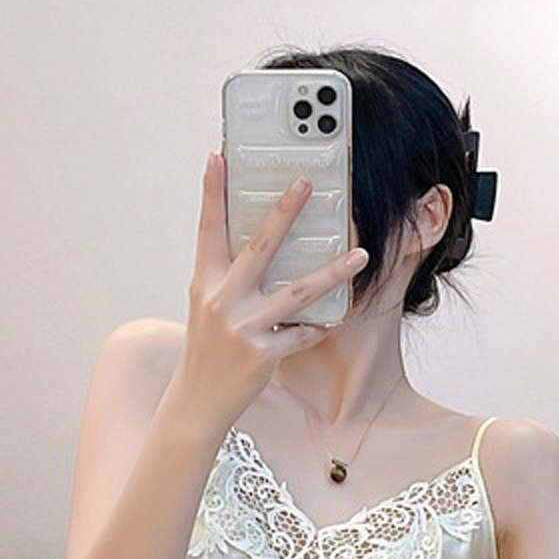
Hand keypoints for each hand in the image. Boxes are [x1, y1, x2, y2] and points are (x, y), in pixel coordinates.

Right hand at [171, 151, 370, 430]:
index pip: (208, 229)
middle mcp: (222, 300)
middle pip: (259, 246)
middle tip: (306, 182)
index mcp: (205, 283)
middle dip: (285, 211)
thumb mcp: (208, 306)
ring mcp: (243, 328)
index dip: (212, 192)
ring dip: (334, 271)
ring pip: (298, 291)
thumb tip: (259, 242)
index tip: (218, 157)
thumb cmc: (207, 349)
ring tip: (361, 254)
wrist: (198, 401)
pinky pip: (302, 331)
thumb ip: (229, 276)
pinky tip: (333, 320)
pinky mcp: (263, 354)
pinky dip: (319, 325)